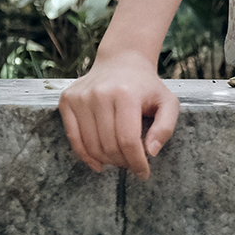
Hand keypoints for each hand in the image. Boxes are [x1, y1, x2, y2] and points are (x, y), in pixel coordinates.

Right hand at [58, 49, 180, 179]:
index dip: (136, 162)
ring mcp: (80, 97)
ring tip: (118, 160)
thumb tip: (150, 152)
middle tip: (131, 164)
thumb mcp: (167, 102)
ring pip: (90, 145)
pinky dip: (85, 155)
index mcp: (126, 94)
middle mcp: (99, 94)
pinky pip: (73, 137)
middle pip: (108, 145)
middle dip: (122, 162)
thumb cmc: (146, 86)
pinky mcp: (67, 100)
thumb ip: (165, 127)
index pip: (128, 140)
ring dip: (106, 160)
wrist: (122, 61)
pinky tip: (98, 162)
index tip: (144, 173)